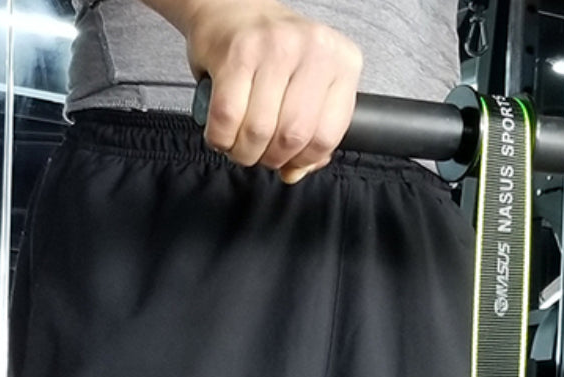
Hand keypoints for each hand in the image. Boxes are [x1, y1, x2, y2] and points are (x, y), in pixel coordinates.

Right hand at [172, 0, 361, 183]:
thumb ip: (310, 134)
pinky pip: (227, 117)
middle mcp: (314, 50)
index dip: (304, 161)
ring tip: (240, 146)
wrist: (232, 8)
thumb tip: (294, 173)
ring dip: (245, 152)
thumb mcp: (308, 88)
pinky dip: (221, 138)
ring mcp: (275, 47)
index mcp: (343, 62)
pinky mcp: (237, 53)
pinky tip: (222, 134)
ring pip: (259, 131)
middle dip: (271, 159)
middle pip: (293, 136)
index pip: (327, 135)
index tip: (289, 162)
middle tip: (260, 154)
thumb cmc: (274, 54)